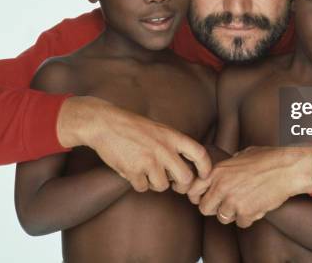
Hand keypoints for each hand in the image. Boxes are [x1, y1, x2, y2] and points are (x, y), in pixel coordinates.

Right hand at [57, 96, 210, 193]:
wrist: (105, 123)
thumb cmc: (133, 127)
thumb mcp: (159, 129)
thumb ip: (173, 145)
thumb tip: (185, 168)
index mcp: (173, 136)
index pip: (199, 153)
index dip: (205, 168)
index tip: (204, 175)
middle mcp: (164, 149)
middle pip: (185, 178)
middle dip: (182, 185)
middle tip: (175, 184)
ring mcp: (149, 161)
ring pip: (162, 186)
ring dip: (155, 183)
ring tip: (146, 171)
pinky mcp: (133, 171)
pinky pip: (142, 187)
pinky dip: (138, 183)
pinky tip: (132, 170)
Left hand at [187, 146, 311, 227]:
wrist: (287, 168)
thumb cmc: (268, 158)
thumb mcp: (242, 154)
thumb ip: (229, 165)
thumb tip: (226, 168)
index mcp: (217, 171)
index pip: (193, 190)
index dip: (197, 196)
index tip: (203, 198)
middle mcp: (221, 187)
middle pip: (204, 209)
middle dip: (214, 208)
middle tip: (225, 204)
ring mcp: (233, 201)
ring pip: (223, 218)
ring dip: (233, 213)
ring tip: (245, 202)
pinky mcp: (246, 213)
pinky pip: (242, 223)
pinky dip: (248, 218)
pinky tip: (256, 206)